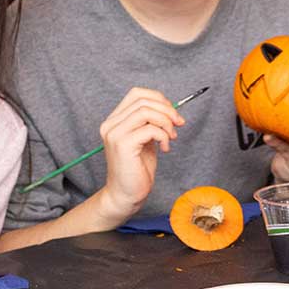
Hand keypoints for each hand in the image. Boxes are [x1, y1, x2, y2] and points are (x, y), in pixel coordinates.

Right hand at [92, 87, 183, 223]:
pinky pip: (150, 129)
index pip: (136, 94)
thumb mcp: (145, 140)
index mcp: (114, 120)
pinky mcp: (123, 145)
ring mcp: (114, 134)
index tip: (172, 113)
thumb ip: (151, 123)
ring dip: (166, 122)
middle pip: (143, 100)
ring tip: (171, 137)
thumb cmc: (136, 169)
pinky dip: (163, 136)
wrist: (125, 195)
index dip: (158, 98)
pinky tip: (165, 148)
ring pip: (146, 112)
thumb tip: (170, 109)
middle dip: (167, 110)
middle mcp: (110, 124)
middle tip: (178, 124)